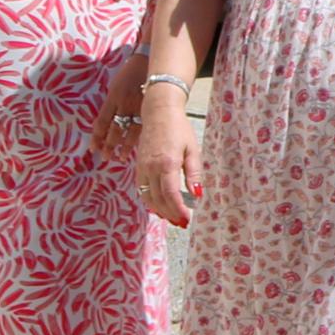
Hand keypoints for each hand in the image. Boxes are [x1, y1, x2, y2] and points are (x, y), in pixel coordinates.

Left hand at [93, 60, 149, 161]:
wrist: (148, 61)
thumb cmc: (129, 73)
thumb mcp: (115, 86)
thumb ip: (111, 103)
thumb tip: (107, 121)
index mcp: (112, 98)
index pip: (101, 122)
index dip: (96, 137)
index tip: (93, 149)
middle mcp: (124, 104)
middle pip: (114, 129)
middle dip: (109, 145)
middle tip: (105, 157)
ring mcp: (139, 107)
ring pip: (130, 132)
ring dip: (124, 146)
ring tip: (121, 157)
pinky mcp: (150, 108)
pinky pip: (143, 127)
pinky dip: (139, 138)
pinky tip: (137, 146)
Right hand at [133, 97, 202, 229]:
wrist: (158, 112)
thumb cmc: (179, 128)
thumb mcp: (192, 149)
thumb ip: (194, 173)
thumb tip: (197, 195)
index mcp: (167, 163)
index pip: (171, 194)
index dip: (178, 210)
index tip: (187, 220)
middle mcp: (151, 167)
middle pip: (158, 199)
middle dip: (170, 214)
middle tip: (182, 223)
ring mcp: (142, 167)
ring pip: (147, 197)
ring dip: (160, 210)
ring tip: (173, 218)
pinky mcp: (138, 166)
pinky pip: (141, 189)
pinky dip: (150, 201)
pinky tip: (160, 206)